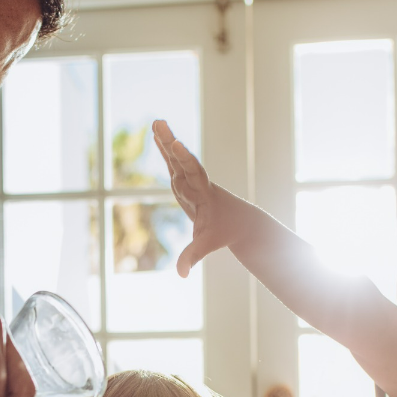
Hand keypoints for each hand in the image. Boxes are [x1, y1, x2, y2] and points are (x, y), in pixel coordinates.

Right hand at [151, 120, 260, 277]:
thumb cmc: (224, 232)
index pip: (193, 174)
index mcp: (203, 193)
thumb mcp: (208, 244)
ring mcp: (190, 180)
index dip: (184, 159)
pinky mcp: (185, 181)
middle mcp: (196, 182)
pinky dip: (165, 149)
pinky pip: (173, 162)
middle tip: (161, 124)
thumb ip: (193, 256)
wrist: (240, 220)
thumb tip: (181, 274)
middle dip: (171, 143)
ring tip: (156, 122)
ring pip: (176, 157)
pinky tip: (157, 134)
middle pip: (182, 160)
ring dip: (165, 140)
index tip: (176, 146)